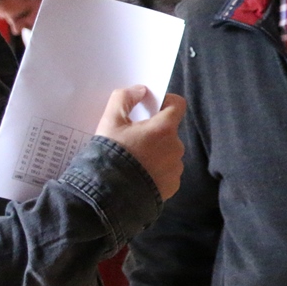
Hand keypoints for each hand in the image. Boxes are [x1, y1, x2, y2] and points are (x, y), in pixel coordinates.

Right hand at [97, 86, 185, 200]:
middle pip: (169, 132)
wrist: (108, 195)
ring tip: (133, 162)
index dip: (166, 102)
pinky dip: (156, 172)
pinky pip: (167, 173)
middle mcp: (176, 147)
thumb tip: (141, 90)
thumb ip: (124, 98)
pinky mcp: (172, 186)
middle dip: (154, 133)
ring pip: (168, 153)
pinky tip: (138, 177)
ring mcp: (176, 168)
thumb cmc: (110, 155)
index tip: (152, 108)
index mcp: (164, 129)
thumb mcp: (110, 122)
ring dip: (156, 153)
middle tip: (133, 141)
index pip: (178, 104)